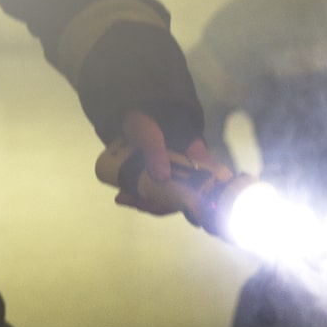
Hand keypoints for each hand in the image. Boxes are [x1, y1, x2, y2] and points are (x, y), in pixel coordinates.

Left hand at [111, 112, 233, 217]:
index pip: (204, 185)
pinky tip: (122, 195)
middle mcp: (186, 168)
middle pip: (181, 196)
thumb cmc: (146, 116)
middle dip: (159, 204)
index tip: (192, 217)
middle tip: (136, 202)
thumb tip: (162, 178)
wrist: (131, 108)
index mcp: (195, 158)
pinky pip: (150, 189)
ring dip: (145, 201)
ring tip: (123, 198)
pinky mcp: (155, 173)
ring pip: (164, 195)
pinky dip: (138, 195)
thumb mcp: (149, 131)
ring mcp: (171, 172)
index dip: (200, 204)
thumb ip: (156, 150)